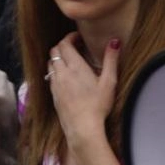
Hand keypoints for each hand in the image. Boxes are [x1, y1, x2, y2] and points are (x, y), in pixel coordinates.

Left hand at [48, 33, 119, 148]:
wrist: (82, 126)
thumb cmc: (98, 104)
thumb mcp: (109, 82)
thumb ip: (111, 60)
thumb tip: (115, 41)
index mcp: (75, 66)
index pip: (64, 44)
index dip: (70, 37)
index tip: (79, 37)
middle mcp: (62, 72)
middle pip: (54, 51)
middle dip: (63, 45)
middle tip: (76, 46)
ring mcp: (55, 83)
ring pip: (50, 63)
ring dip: (58, 58)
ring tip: (71, 61)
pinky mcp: (53, 94)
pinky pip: (50, 76)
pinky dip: (56, 70)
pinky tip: (66, 77)